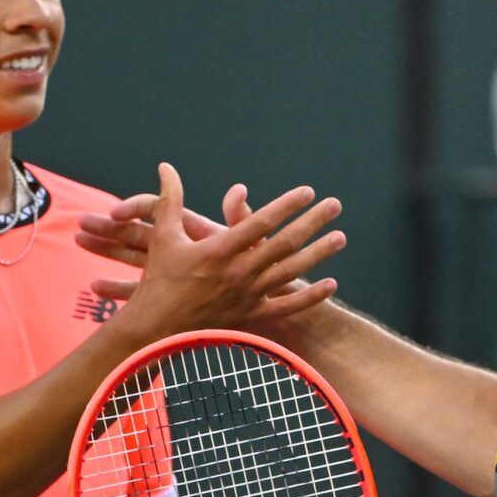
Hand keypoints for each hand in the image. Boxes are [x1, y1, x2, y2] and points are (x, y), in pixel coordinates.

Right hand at [81, 166, 342, 337]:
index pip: (260, 222)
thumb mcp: (163, 237)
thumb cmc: (159, 280)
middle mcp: (238, 273)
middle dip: (312, 222)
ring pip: (291, 272)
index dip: (286, 205)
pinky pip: (287, 307)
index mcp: (219, 250)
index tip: (307, 191)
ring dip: (318, 254)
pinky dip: (310, 297)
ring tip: (340, 237)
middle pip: (284, 244)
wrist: (155, 329)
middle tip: (335, 205)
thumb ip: (169, 199)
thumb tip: (166, 167)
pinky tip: (331, 284)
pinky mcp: (251, 316)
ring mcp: (248, 296)